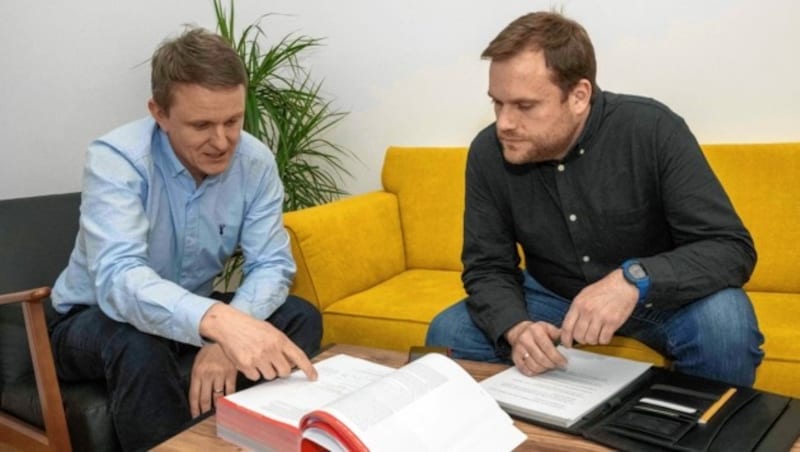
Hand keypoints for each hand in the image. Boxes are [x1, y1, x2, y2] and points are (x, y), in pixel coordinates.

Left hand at [189, 343, 236, 416]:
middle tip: (205, 418)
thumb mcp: (199, 362)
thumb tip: (198, 393)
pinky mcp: (231, 373)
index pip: (194, 396)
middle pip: (205, 399)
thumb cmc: (210, 350)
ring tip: (217, 413)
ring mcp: (220, 375)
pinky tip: (228, 402)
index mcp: (197, 373)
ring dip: (217, 407)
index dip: (194, 408)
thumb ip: (198, 377)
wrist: (222, 338)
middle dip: (205, 411)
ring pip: (218, 396)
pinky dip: (229, 398)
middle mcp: (208, 375)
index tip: (195, 415)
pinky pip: (230, 390)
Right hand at [199, 303, 317, 381]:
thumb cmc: (250, 327)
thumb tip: (292, 362)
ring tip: (258, 358)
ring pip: (270, 376)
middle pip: (285, 371)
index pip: (299, 356)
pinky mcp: (245, 365)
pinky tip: (248, 360)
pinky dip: (253, 372)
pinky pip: (255, 377)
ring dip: (266, 371)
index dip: (308, 368)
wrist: (228, 324)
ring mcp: (258, 358)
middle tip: (273, 363)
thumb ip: (282, 345)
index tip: (313, 377)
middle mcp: (271, 349)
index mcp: (279, 339)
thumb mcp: (270, 331)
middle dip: (281, 371)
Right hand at [505, 320, 565, 375]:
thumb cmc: (537, 331)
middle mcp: (525, 339)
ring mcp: (519, 349)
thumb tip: (569, 341)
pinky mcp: (515, 357)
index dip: (557, 357)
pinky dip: (534, 372)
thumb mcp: (548, 328)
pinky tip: (539, 368)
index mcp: (535, 330)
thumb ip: (559, 334)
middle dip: (552, 364)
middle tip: (558, 366)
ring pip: (534, 366)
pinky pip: (525, 370)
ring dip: (544, 369)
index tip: (564, 362)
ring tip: (549, 366)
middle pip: (541, 358)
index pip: (548, 348)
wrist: (519, 331)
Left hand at [560, 269, 637, 347]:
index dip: (565, 339)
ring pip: (591, 339)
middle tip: (586, 337)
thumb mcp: (584, 295)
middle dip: (581, 340)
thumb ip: (576, 310)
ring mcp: (600, 317)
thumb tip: (570, 325)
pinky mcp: (613, 322)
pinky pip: (604, 339)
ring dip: (593, 340)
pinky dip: (604, 340)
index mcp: (578, 304)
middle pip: (578, 335)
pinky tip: (605, 334)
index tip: (567, 344)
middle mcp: (588, 311)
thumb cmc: (604, 289)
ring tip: (597, 335)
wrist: (623, 283)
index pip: (567, 327)